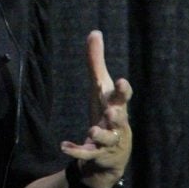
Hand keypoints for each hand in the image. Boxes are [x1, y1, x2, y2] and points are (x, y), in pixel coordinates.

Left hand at [60, 30, 132, 187]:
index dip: (124, 91)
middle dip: (116, 115)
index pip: (124, 98)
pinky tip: (63, 146)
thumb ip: (96, 61)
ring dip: (98, 134)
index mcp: (117, 106)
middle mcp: (116, 124)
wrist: (111, 155)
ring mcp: (107, 141)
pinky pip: (86, 154)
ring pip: (105, 139)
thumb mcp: (101, 88)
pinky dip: (76, 151)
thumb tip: (94, 32)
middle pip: (119, 119)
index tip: (123, 82)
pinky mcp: (96, 154)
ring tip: (91, 130)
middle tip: (111, 111)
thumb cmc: (107, 113)